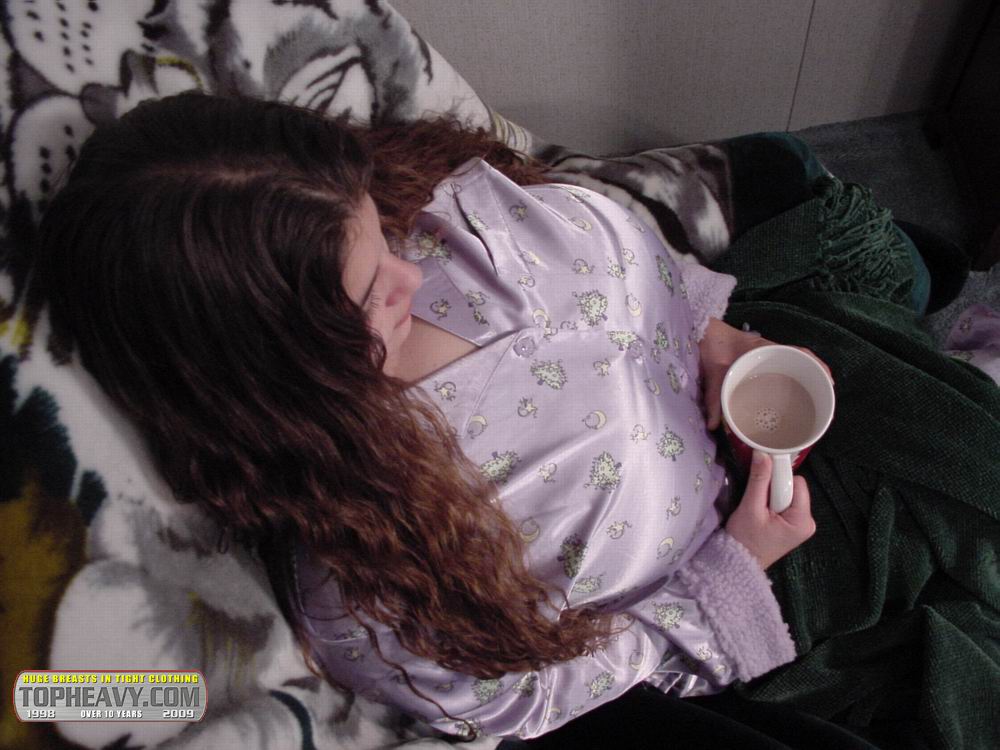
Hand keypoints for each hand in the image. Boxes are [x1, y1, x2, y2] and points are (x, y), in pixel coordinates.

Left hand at [697, 318, 833, 430]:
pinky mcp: (758, 363)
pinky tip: (789, 399)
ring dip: (804, 380)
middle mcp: (770, 352)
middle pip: (801, 362)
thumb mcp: (713, 373)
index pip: (799, 353)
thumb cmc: (711, 346)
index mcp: (765, 349)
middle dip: (815, 377)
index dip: (817, 366)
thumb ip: (713, 398)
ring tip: (812, 401)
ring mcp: (766, 357)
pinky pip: (779, 371)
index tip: (827, 381)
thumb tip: (714, 426)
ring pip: (793, 367)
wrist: (701, 333)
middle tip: (823, 397)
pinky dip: (787, 382)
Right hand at [724, 451, 815, 569]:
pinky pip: (785, 503)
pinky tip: (761, 512)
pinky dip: (772, 502)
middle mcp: (808, 522)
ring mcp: (801, 525)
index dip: (778, 478)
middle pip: (794, 487)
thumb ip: (759, 479)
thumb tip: (763, 453)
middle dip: (774, 488)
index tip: (761, 482)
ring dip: (771, 495)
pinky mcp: (792, 526)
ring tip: (758, 508)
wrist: (737, 564)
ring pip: (788, 494)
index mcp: (803, 520)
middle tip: (757, 501)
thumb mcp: (750, 507)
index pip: (797, 482)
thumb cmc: (744, 539)